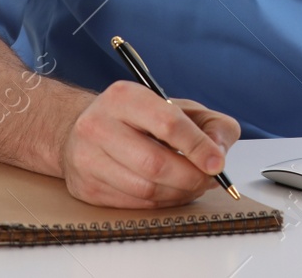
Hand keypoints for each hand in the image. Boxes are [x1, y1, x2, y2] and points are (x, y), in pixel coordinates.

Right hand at [59, 81, 241, 207]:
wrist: (81, 129)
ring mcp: (88, 158)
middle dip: (190, 177)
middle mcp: (99, 125)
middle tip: (208, 180)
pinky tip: (170, 192)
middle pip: (155, 163)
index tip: (217, 164)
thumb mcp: (177, 107)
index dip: (198, 147)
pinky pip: (134, 204)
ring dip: (178, 193)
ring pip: (145, 189)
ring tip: (192, 185)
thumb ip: (211, 124)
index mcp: (125, 97)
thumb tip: (219, 152)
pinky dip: (161, 203)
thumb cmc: (137, 118)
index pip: (168, 123)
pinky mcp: (87, 187)